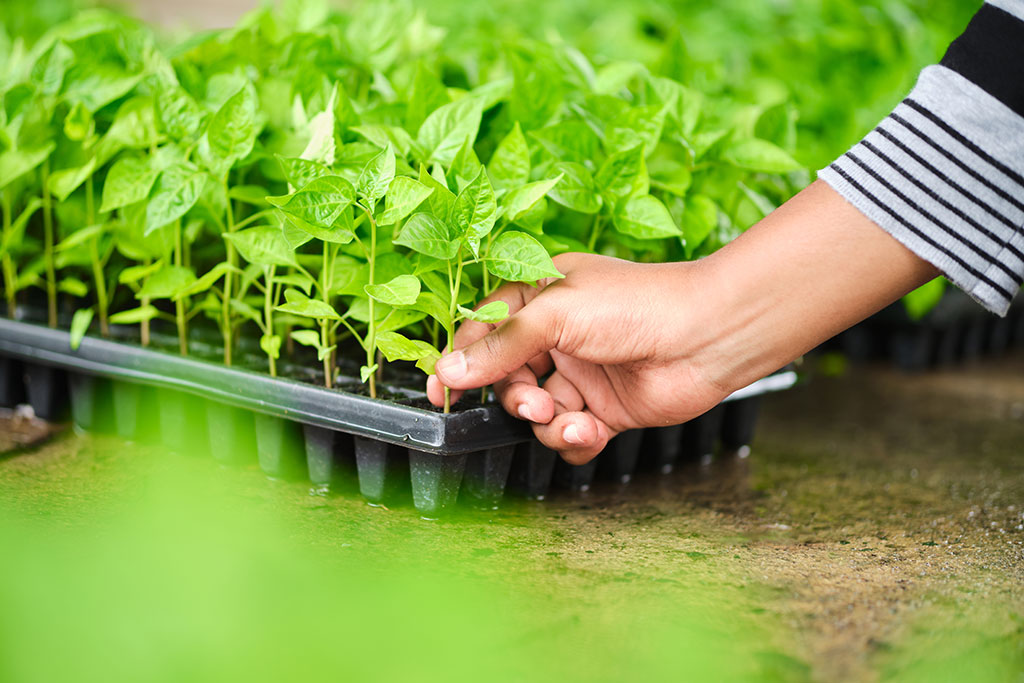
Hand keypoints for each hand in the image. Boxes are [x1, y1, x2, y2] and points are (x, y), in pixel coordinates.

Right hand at [426, 253, 730, 463]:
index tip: (440, 392)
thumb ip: (500, 345)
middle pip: (507, 380)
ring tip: (569, 419)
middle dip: (515, 398)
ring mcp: (582, 375)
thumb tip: (450, 371)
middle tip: (533, 404)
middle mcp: (559, 337)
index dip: (461, 363)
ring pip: (537, 413)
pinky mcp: (606, 410)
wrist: (708, 335)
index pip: (484, 332)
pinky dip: (573, 441)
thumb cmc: (637, 305)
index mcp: (541, 299)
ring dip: (547, 423)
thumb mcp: (556, 314)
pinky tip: (588, 431)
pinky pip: (570, 436)